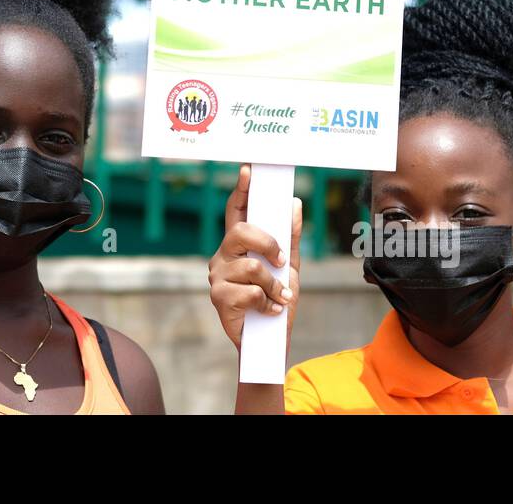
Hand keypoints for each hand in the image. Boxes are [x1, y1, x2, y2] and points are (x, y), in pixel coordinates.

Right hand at [207, 164, 302, 350]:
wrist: (269, 342)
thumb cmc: (275, 301)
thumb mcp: (289, 267)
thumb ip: (291, 237)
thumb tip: (294, 204)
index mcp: (239, 244)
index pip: (237, 211)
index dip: (241, 190)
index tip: (248, 171)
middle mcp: (223, 255)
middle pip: (241, 233)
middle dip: (268, 244)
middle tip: (281, 261)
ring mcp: (218, 276)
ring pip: (251, 266)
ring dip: (273, 285)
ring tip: (278, 297)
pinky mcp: (219, 297)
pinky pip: (250, 291)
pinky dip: (267, 303)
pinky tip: (268, 310)